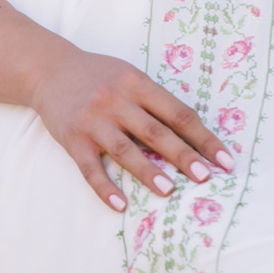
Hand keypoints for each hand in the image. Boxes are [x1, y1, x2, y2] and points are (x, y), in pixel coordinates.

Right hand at [29, 44, 232, 211]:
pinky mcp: (72, 139)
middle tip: (205, 176)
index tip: (225, 160)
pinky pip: (89, 168)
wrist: (48, 69)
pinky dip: (104, 187)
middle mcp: (116, 100)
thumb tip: (192, 135)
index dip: (203, 138)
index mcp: (137, 84)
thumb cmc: (98, 76)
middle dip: (182, 155)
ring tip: (169, 191)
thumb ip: (154, 101)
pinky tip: (119, 203)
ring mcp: (93, 120)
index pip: (178, 113)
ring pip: (124, 149)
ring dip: (147, 171)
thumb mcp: (129, 77)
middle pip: (155, 131)